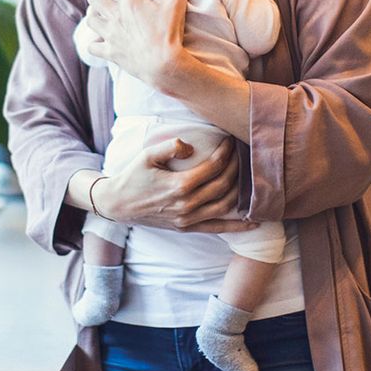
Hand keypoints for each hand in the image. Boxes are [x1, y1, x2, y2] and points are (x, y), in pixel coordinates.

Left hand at [83, 0, 199, 89]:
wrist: (164, 66)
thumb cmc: (170, 34)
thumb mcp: (177, 6)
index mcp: (131, 1)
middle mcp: (116, 16)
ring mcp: (111, 35)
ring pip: (91, 19)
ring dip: (95, 15)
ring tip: (103, 15)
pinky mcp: (110, 52)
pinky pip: (92, 46)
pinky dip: (94, 43)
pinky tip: (101, 41)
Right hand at [95, 137, 253, 233]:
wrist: (117, 204)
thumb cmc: (132, 177)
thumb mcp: (147, 155)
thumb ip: (170, 147)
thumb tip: (191, 146)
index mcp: (179, 185)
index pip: (213, 167)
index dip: (226, 153)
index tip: (230, 142)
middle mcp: (187, 205)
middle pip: (223, 185)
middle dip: (236, 167)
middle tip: (241, 154)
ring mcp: (188, 219)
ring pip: (224, 205)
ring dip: (239, 190)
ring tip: (246, 175)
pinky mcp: (187, 227)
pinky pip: (217, 228)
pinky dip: (236, 227)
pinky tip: (253, 223)